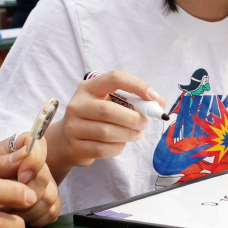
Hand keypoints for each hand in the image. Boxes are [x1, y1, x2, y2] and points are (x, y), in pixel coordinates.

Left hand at [0, 131, 60, 227]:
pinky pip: (52, 213)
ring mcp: (47, 182)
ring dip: (26, 210)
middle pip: (44, 177)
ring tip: (6, 211)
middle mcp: (37, 162)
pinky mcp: (52, 202)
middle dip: (22, 195)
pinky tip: (18, 218)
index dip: (33, 161)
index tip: (20, 177)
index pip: (38, 143)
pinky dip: (34, 220)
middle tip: (3, 202)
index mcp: (18, 146)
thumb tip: (21, 157)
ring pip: (49, 198)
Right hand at [45, 70, 162, 177]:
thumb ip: (135, 102)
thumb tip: (161, 102)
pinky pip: (102, 149)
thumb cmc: (95, 118)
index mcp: (89, 88)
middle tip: (144, 123)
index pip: (114, 78)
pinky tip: (120, 144)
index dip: (136, 85)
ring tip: (136, 134)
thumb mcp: (110, 103)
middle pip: (109, 110)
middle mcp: (77, 104)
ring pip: (106, 132)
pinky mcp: (75, 146)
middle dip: (132, 118)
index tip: (153, 96)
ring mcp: (73, 126)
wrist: (66, 140)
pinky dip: (117, 148)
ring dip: (128, 134)